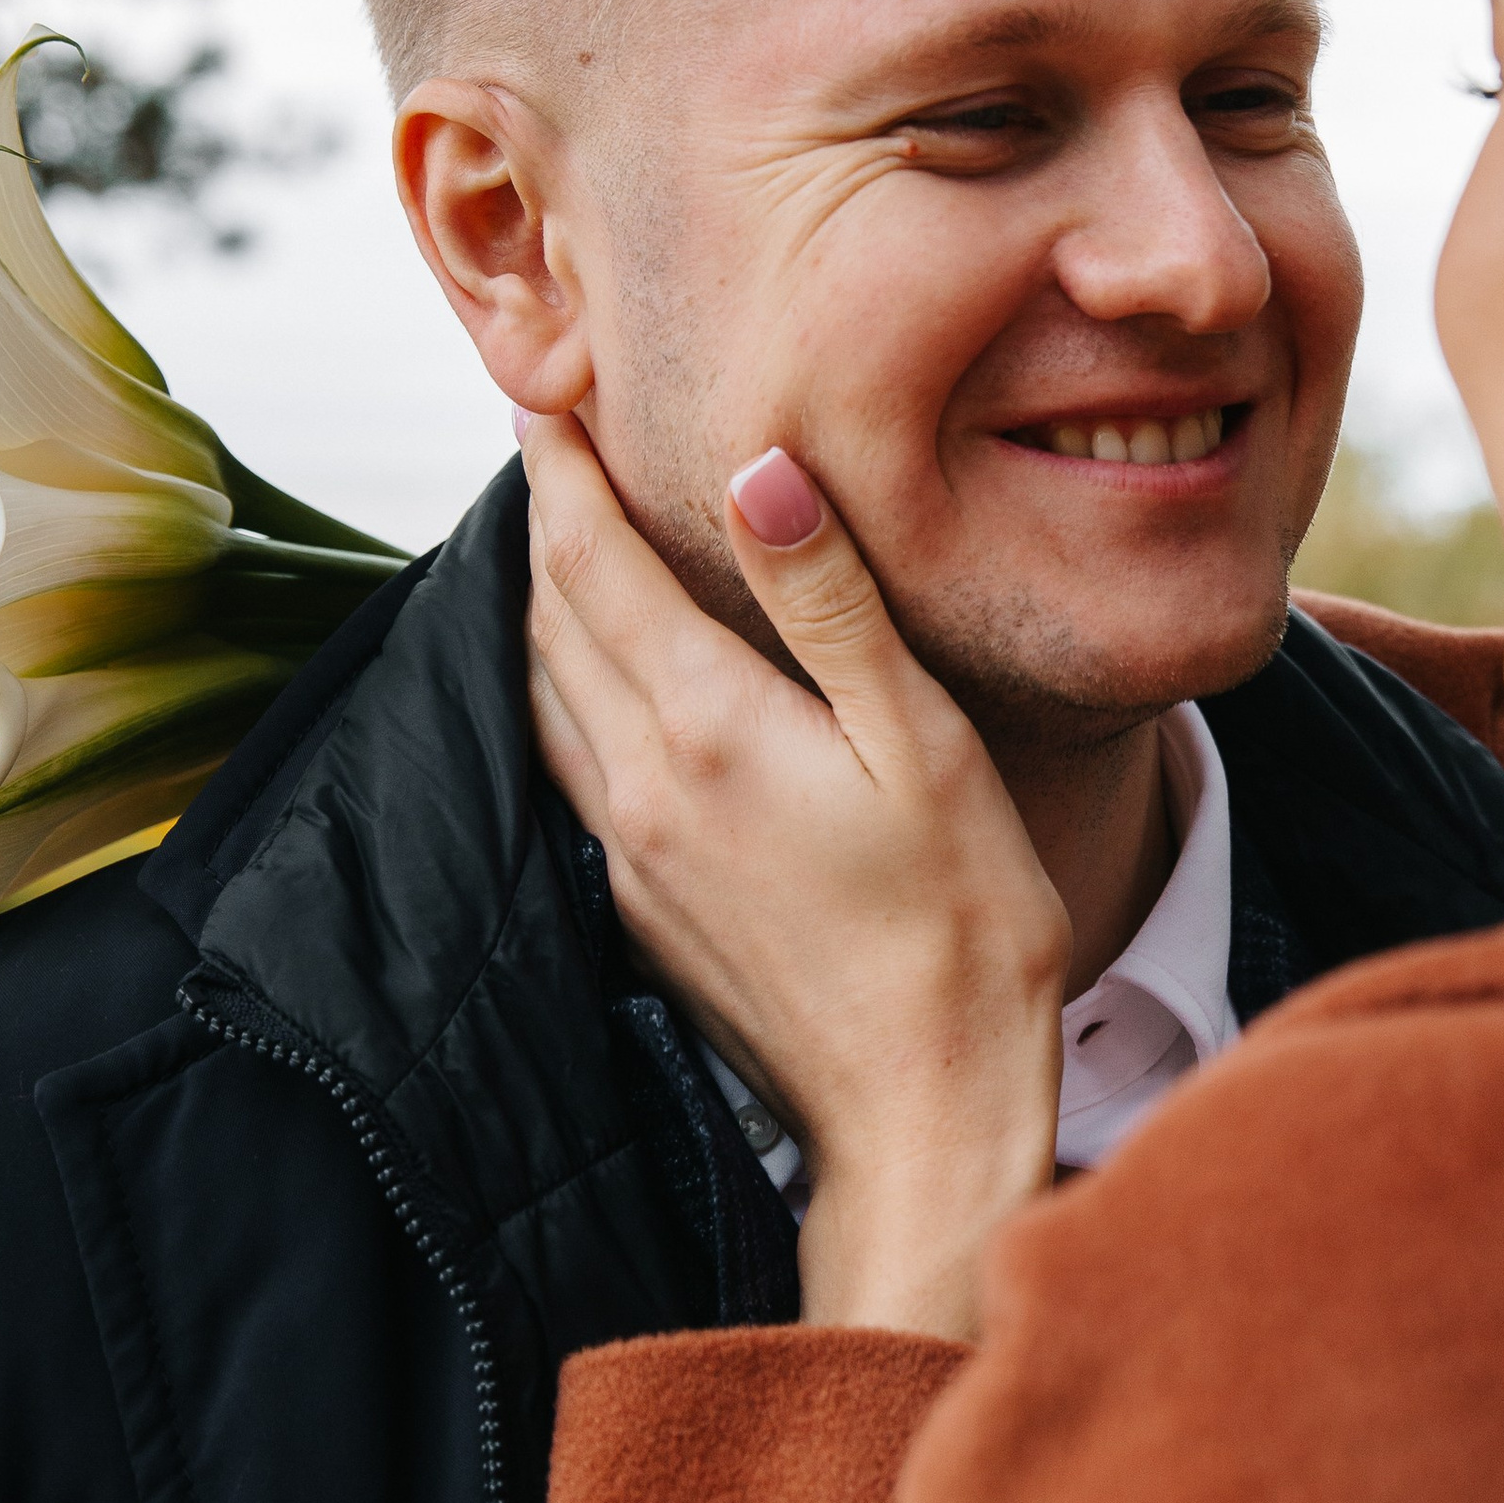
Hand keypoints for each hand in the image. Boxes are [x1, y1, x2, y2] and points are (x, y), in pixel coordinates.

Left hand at [521, 414, 1068, 1339]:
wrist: (922, 1112)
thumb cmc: (961, 928)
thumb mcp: (918, 744)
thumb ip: (830, 605)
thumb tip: (756, 472)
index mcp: (705, 727)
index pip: (593, 561)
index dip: (562, 467)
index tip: (545, 390)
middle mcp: (638, 785)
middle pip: (550, 616)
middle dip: (544, 517)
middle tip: (549, 436)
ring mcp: (630, 853)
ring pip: (545, 690)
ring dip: (542, 603)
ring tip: (562, 537)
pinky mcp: (642, 905)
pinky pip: (569, 762)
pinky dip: (564, 686)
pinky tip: (597, 678)